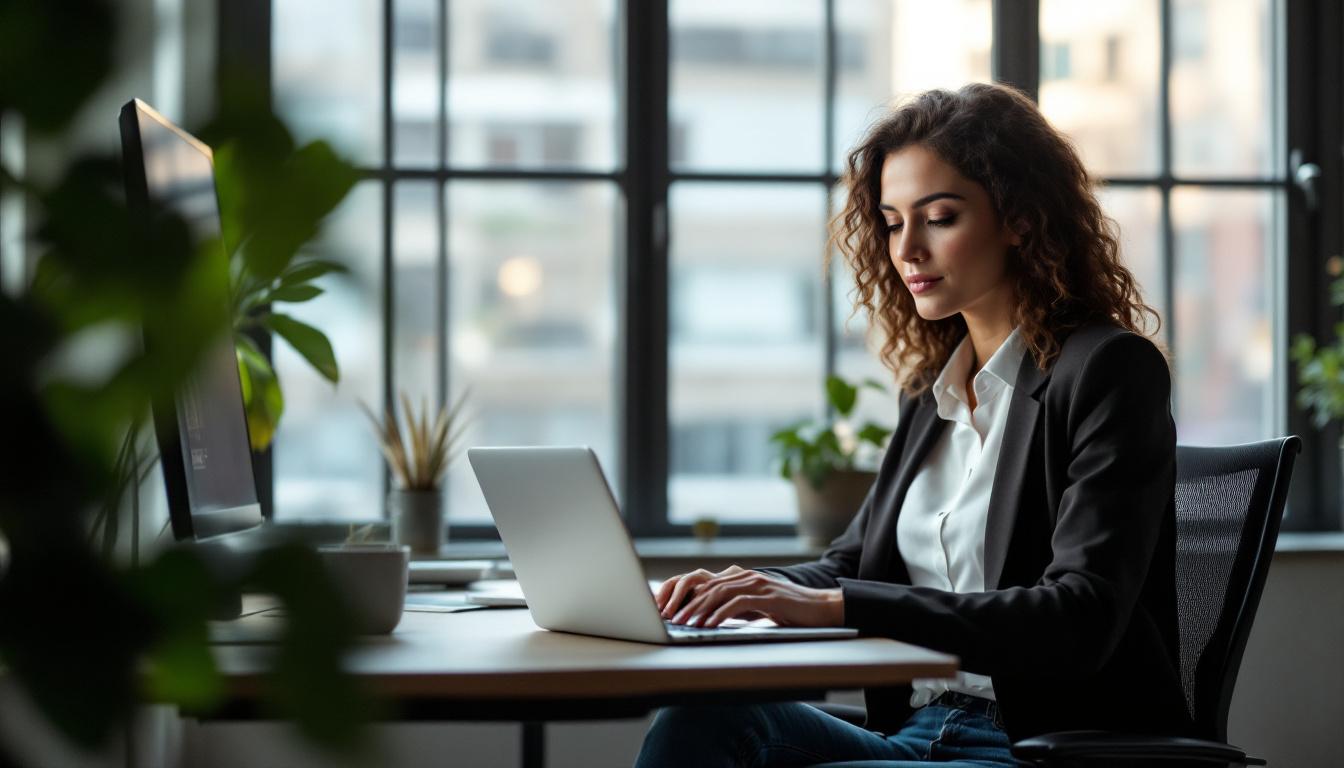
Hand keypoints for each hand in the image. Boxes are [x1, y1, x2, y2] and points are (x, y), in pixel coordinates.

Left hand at [655, 565, 843, 628]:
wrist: (820, 609)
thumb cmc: (788, 611)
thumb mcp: (756, 608)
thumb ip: (736, 607)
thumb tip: (710, 618)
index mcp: (742, 578)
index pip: (707, 585)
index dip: (687, 597)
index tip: (672, 612)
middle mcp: (747, 577)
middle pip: (708, 587)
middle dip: (687, 603)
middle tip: (671, 619)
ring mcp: (757, 584)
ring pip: (719, 593)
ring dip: (699, 609)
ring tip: (685, 623)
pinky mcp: (767, 595)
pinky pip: (738, 603)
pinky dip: (720, 614)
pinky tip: (709, 624)